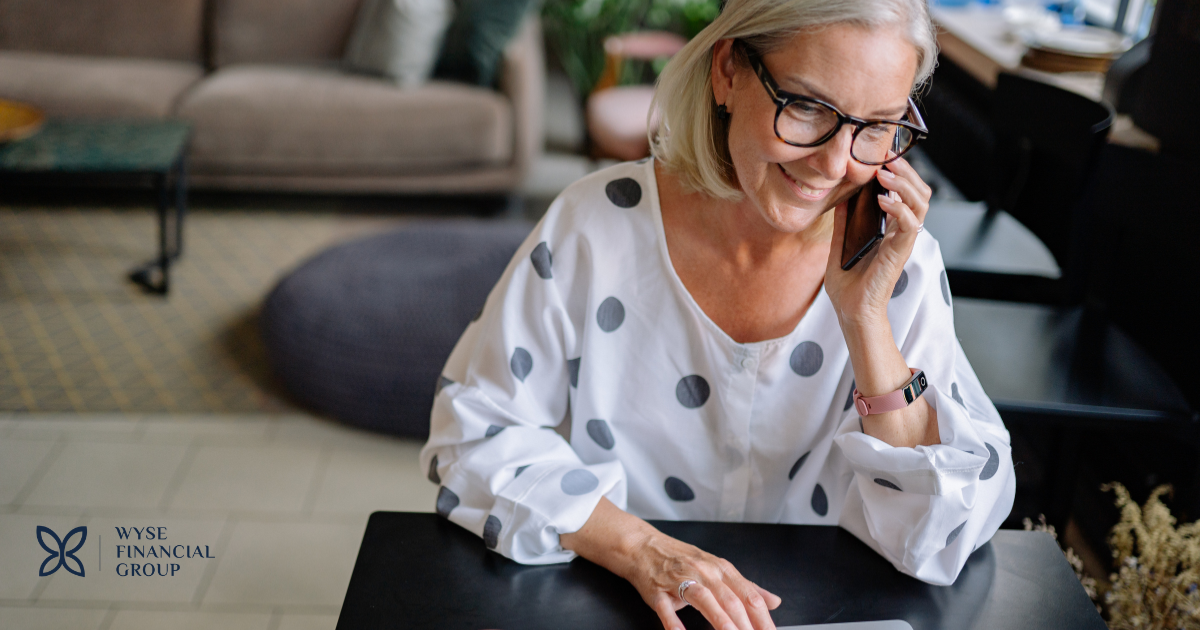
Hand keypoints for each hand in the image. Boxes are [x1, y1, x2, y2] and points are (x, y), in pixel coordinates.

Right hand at [627, 532, 781, 629]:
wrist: (643, 547)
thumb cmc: (681, 559)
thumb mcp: (718, 568)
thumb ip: (746, 586)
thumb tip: (774, 601)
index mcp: (721, 569)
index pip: (749, 595)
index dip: (763, 618)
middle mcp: (704, 572)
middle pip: (731, 600)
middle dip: (746, 625)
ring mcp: (680, 581)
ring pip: (705, 600)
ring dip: (720, 620)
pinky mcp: (658, 591)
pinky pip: (667, 608)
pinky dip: (674, 623)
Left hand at [824, 156, 931, 326]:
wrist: (852, 312)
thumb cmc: (848, 286)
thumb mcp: (840, 246)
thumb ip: (843, 224)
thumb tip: (840, 199)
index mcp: (890, 230)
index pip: (905, 194)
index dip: (898, 173)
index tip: (879, 157)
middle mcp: (901, 233)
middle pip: (919, 193)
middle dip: (906, 171)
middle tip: (886, 157)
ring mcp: (903, 242)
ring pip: (920, 204)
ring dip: (904, 184)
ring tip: (885, 173)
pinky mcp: (900, 252)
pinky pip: (909, 224)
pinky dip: (899, 207)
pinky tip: (882, 199)